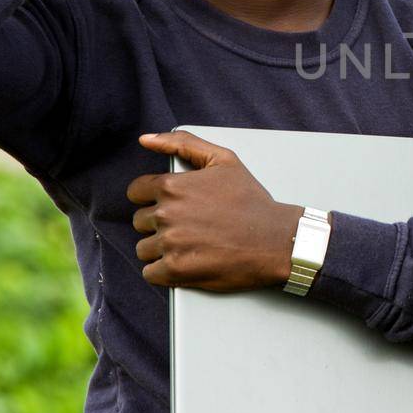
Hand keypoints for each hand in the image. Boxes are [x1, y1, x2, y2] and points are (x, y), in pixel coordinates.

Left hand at [126, 130, 303, 290]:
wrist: (276, 240)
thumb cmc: (251, 201)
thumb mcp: (223, 160)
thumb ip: (182, 144)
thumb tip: (145, 139)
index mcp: (172, 187)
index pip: (136, 192)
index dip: (153, 198)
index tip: (173, 206)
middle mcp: (167, 214)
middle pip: (141, 222)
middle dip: (160, 224)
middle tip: (189, 227)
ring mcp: (170, 244)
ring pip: (144, 248)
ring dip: (161, 249)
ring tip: (190, 246)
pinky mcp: (176, 271)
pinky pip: (150, 273)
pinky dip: (164, 272)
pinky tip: (186, 263)